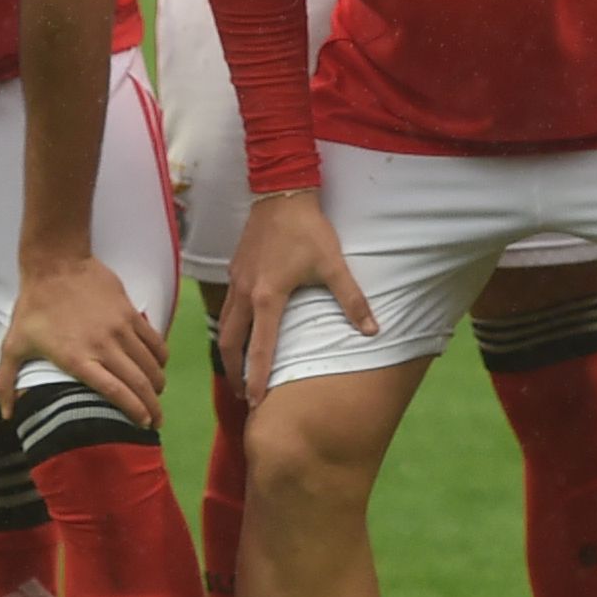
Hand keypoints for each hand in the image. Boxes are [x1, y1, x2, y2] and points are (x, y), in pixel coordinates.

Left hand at [0, 250, 169, 427]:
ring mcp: (120, 328)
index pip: (114, 391)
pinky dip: (160, 357)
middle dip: (152, 406)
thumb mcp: (12, 345)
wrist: (56, 264)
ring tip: (156, 395)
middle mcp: (104, 346)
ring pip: (150, 363)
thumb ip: (6, 382)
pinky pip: (154, 340)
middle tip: (156, 421)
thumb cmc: (33, 307)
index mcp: (77, 359)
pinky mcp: (130, 312)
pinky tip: (158, 366)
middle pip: (138, 382)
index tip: (143, 424)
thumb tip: (6, 415)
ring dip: (157, 384)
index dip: (133, 410)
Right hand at [218, 189, 374, 401]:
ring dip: (229, 354)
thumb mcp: (333, 264)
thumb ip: (352, 300)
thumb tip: (373, 330)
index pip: (260, 349)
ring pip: (224, 327)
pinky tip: (238, 335)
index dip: (257, 379)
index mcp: (268, 297)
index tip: (255, 403)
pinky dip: (229, 330)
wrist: (281, 193)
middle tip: (243, 398)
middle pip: (230, 345)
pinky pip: (226, 310)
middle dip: (235, 374)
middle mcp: (245, 294)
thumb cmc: (308, 229)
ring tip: (237, 374)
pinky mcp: (233, 271)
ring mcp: (235, 282)